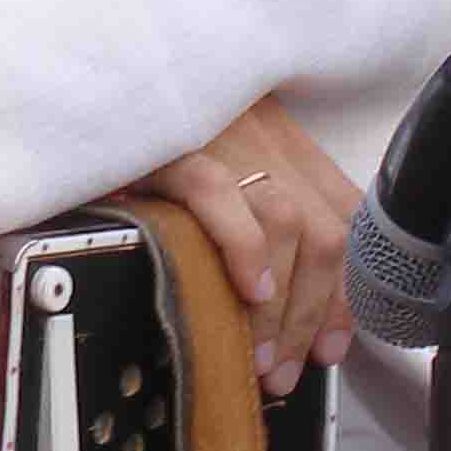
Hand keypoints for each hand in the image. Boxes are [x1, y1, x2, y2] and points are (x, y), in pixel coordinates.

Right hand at [128, 96, 357, 399]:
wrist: (105, 80)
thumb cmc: (157, 133)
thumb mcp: (224, 162)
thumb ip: (258, 211)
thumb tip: (276, 302)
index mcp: (287, 143)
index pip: (345, 221)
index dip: (345, 293)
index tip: (329, 349)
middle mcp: (268, 136)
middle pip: (324, 232)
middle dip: (313, 315)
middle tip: (286, 370)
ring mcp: (226, 135)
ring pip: (285, 222)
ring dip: (281, 303)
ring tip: (259, 357)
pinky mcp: (174, 140)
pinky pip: (218, 193)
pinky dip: (242, 247)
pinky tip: (244, 290)